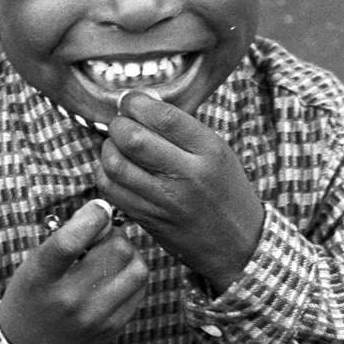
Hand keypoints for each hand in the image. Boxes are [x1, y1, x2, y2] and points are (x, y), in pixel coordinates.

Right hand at [0, 200, 148, 343]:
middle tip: (104, 237)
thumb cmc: (31, 297)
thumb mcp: (34, 265)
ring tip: (114, 255)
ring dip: (130, 254)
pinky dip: (133, 273)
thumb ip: (66, 238)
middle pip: (115, 250)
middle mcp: (68, 299)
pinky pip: (140, 289)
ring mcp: (94, 317)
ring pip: (136, 268)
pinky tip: (119, 274)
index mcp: (41, 278)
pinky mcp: (113, 327)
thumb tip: (102, 213)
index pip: (69, 241)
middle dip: (114, 234)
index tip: (98, 208)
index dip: (92, 217)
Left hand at [96, 92, 264, 293]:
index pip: (163, 117)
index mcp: (209, 151)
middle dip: (118, 124)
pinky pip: (111, 190)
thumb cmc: (226, 191)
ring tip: (117, 145)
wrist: (238, 244)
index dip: (137, 102)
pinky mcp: (148, 219)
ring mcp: (165, 200)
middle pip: (133, 139)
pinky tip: (115, 168)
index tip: (130, 100)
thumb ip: (183, 128)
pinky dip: (105, 173)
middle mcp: (187, 175)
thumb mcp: (218, 152)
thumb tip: (143, 101)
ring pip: (115, 164)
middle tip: (121, 123)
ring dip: (108, 148)